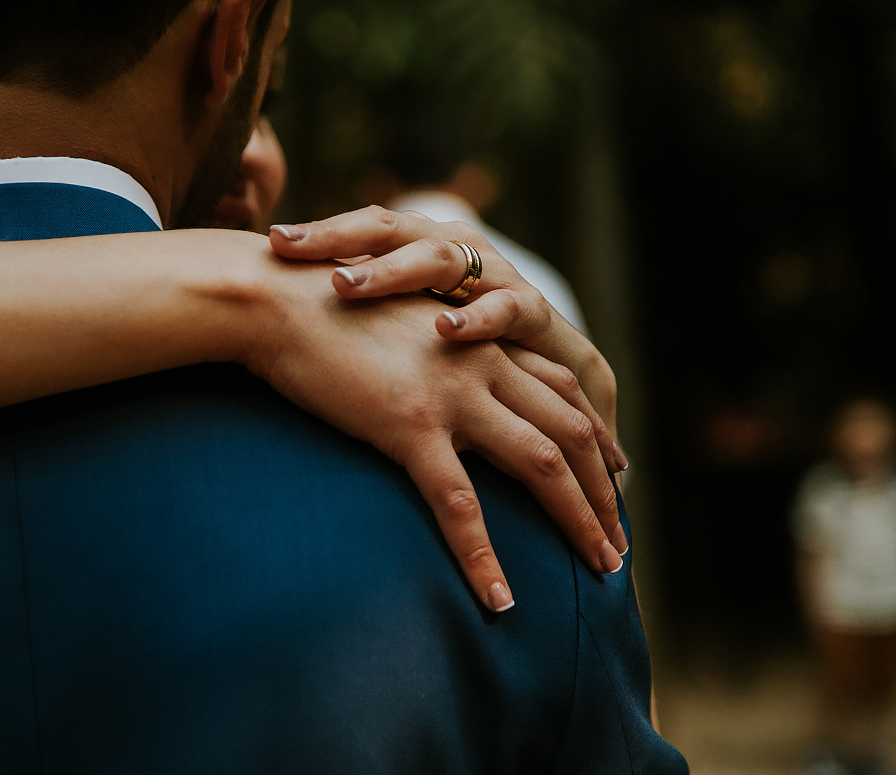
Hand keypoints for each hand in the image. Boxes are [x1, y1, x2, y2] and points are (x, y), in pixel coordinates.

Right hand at [238, 249, 626, 611]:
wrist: (277, 295)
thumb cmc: (322, 310)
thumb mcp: (397, 323)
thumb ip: (432, 350)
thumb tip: (432, 382)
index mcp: (479, 339)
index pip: (561, 388)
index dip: (595, 434)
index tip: (615, 474)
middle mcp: (481, 363)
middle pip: (569, 430)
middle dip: (603, 490)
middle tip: (619, 543)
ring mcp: (452, 393)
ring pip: (541, 464)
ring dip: (579, 521)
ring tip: (602, 571)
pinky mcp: (411, 424)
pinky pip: (460, 503)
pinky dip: (483, 557)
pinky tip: (500, 600)